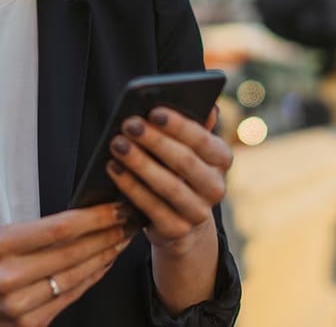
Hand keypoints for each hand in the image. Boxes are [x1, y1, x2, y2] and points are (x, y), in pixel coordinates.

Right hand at [0, 203, 130, 326]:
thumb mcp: (4, 234)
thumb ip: (43, 229)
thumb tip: (90, 215)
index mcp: (1, 245)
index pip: (60, 229)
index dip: (95, 218)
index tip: (118, 207)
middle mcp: (10, 277)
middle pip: (74, 254)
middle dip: (108, 235)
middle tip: (130, 220)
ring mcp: (21, 305)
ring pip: (78, 276)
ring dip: (106, 256)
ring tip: (123, 238)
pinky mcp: (32, 324)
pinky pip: (73, 296)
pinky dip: (93, 277)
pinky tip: (105, 261)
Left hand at [105, 105, 232, 250]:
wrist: (181, 221)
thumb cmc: (179, 171)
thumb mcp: (189, 148)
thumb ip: (196, 126)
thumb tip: (209, 104)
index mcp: (222, 160)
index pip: (203, 140)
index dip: (179, 126)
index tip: (154, 111)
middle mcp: (216, 187)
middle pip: (185, 162)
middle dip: (154, 141)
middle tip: (128, 124)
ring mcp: (198, 212)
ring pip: (168, 186)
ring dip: (140, 163)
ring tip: (116, 144)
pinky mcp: (177, 230)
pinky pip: (151, 208)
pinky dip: (130, 187)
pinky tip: (113, 168)